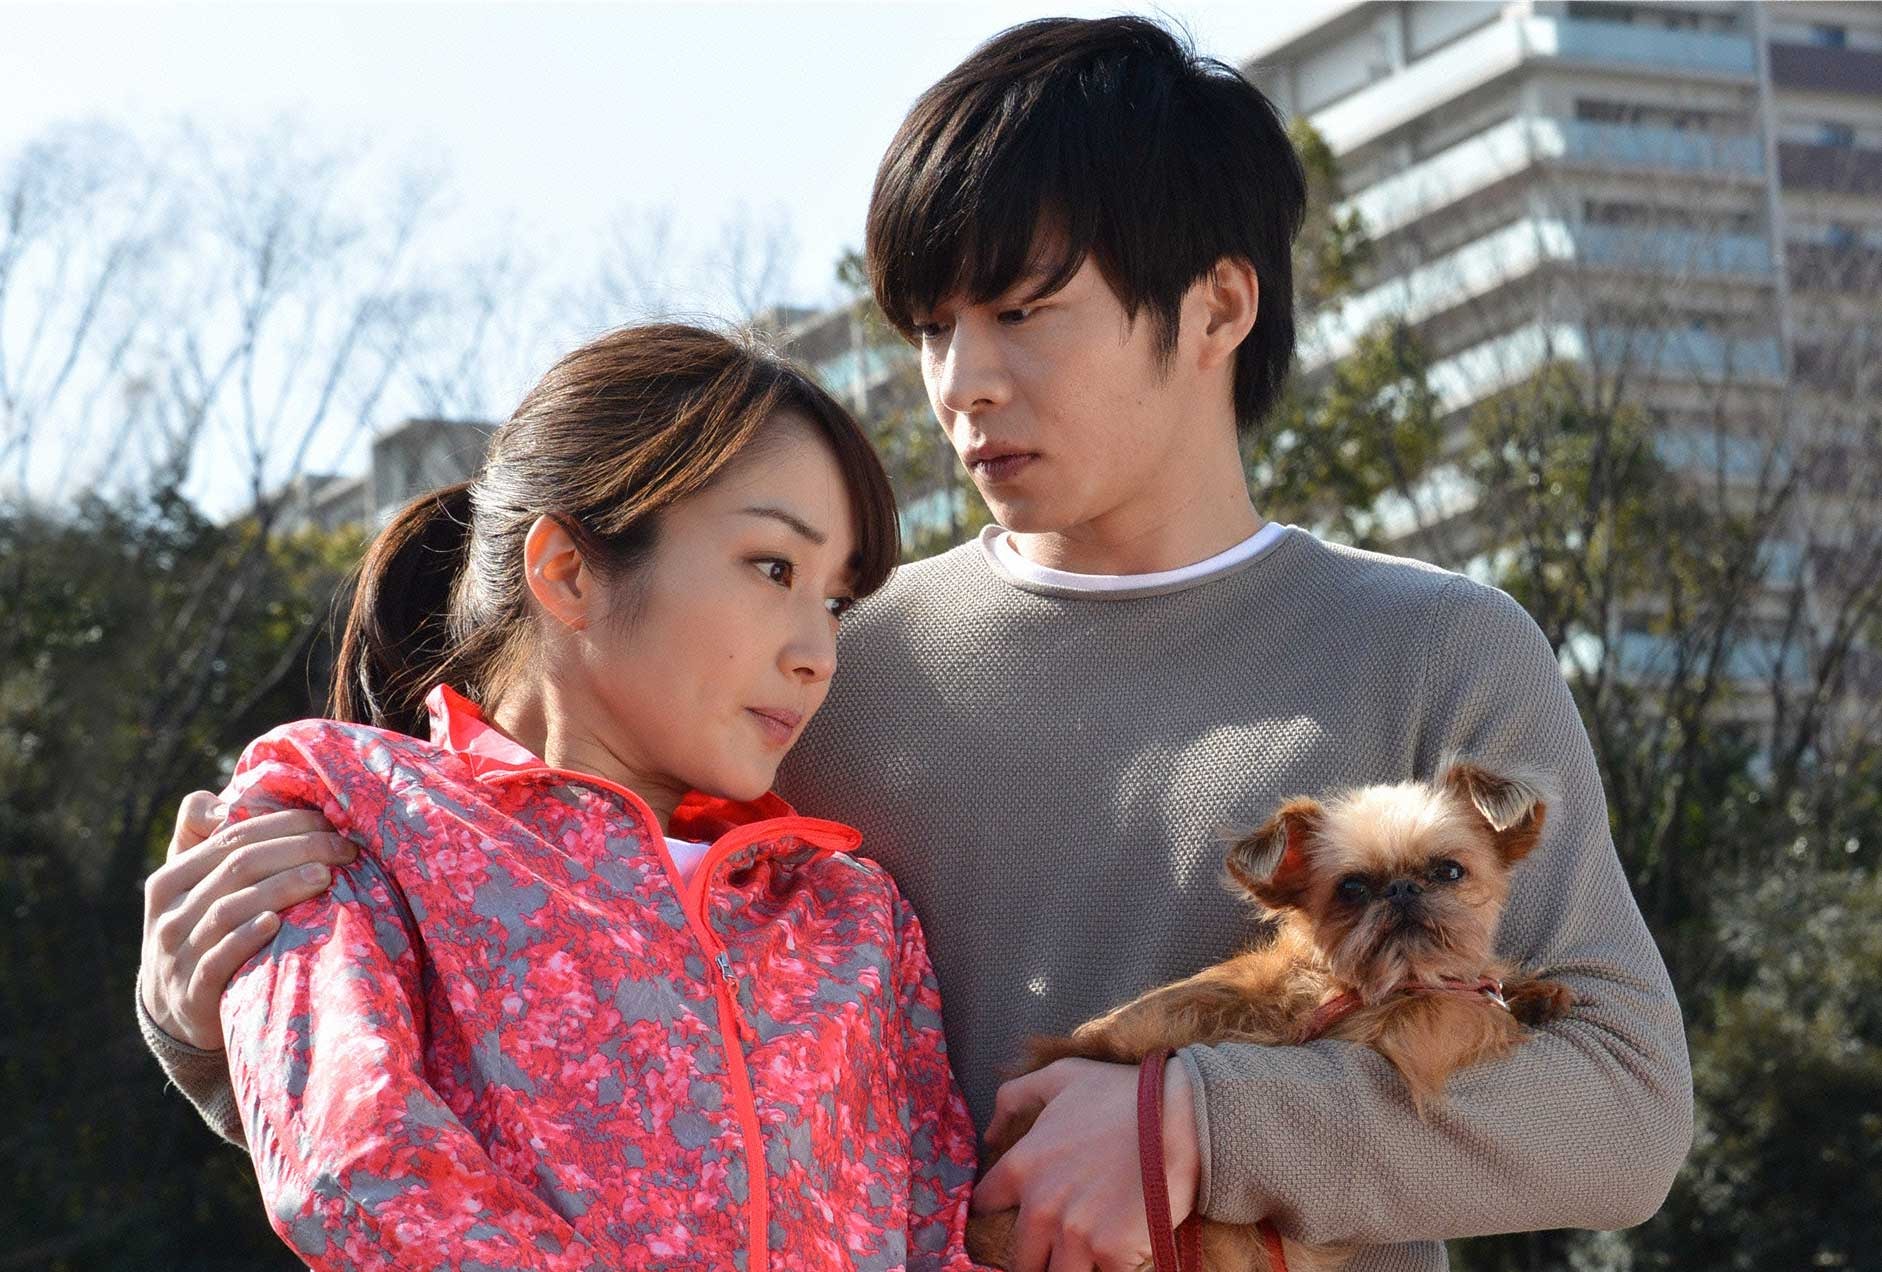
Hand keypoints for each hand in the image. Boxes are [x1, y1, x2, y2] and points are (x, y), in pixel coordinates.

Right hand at [139, 790, 355, 1048]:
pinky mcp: (191, 992)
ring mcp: (177, 953)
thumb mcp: (194, 887)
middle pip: (238, 867)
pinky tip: (277, 922)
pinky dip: (247, 936)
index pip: (232, 837)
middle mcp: (168, 913)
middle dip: (297, 850)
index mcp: (171, 879)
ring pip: (230, 908)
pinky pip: (218, 958)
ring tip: (325, 876)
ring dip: (281, 888)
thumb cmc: (201, 932)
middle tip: (344, 848)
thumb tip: (224, 802)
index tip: (331, 821)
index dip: (284, 823)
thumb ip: (206, 841)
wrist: (176, 1011)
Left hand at [971, 1057, 1200, 1271]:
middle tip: (1057, 1243)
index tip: (1009, 1215)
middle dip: (1035, 1254)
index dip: (997, 1211)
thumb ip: (1014, 1098)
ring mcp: (1075, 1235)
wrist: (1183, 1119)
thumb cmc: (1124, 1094)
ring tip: (1084, 1255)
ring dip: (1068, 1268)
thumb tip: (990, 1135)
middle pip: (1020, 1256)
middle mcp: (1041, 1207)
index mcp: (1024, 1166)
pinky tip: (1118, 1255)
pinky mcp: (1111, 1254)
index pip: (985, 1205)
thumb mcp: (1061, 1077)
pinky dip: (1108, 1270)